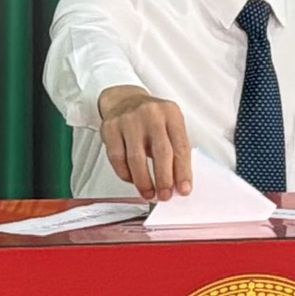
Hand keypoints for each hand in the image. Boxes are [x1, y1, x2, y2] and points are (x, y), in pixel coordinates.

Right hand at [97, 87, 191, 201]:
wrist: (124, 100)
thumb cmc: (151, 118)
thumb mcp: (170, 125)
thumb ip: (176, 150)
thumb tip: (179, 182)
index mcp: (171, 114)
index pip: (180, 146)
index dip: (183, 172)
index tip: (184, 189)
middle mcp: (151, 115)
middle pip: (161, 152)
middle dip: (164, 179)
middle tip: (165, 196)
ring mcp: (129, 120)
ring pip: (136, 158)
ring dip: (143, 181)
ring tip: (148, 193)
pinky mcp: (111, 128)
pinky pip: (117, 158)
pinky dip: (125, 173)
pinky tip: (132, 179)